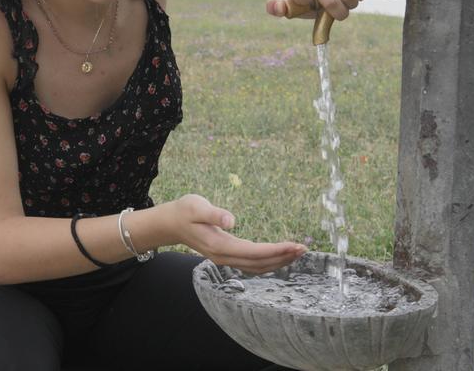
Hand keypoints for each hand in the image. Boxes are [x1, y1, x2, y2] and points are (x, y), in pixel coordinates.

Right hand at [169, 194, 306, 274]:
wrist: (170, 223)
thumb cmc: (184, 211)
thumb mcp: (196, 206)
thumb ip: (214, 214)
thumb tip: (232, 220)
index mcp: (219, 246)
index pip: (254, 252)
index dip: (276, 250)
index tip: (294, 245)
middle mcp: (223, 256)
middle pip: (259, 263)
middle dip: (283, 257)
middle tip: (303, 249)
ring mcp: (225, 259)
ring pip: (257, 267)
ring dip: (278, 262)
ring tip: (297, 254)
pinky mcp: (226, 256)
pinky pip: (252, 265)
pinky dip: (268, 262)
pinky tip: (279, 257)